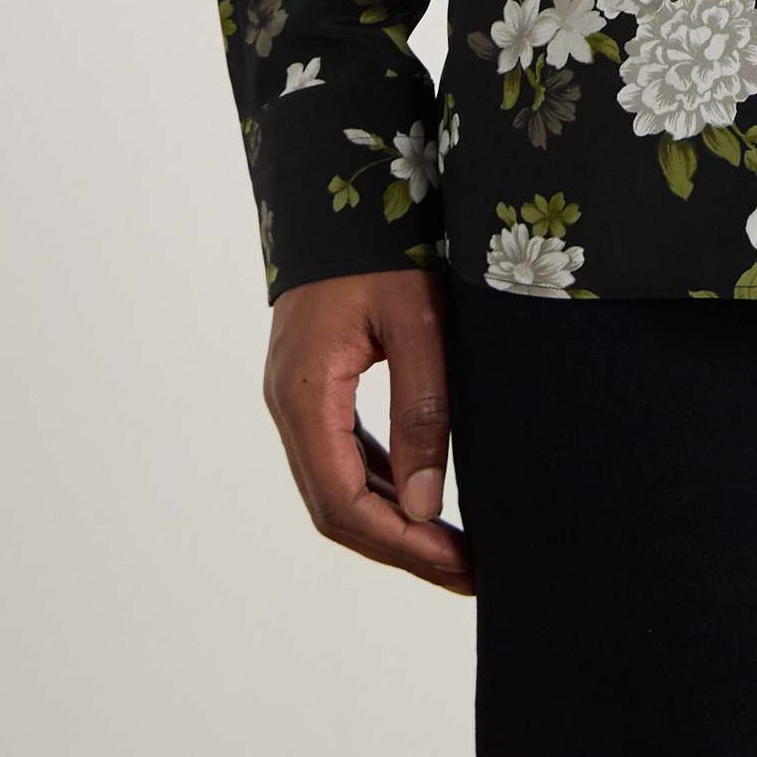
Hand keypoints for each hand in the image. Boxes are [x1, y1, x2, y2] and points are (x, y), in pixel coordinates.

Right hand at [262, 268, 472, 593]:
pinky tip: (421, 499)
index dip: (400, 542)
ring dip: (391, 522)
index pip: (342, 500)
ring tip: (454, 547)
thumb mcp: (417, 321)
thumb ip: (422, 409)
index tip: (456, 563)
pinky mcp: (314, 385)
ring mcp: (296, 396)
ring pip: (336, 485)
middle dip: (401, 546)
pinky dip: (380, 485)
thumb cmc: (382, 242)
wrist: (342, 185)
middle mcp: (288, 403)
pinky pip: (340, 454)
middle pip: (335, 506)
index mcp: (304, 392)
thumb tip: (428, 504)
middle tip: (467, 571)